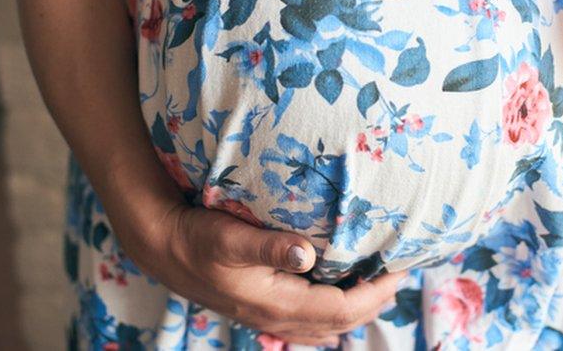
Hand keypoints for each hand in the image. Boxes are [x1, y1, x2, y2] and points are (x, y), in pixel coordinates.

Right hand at [119, 201, 405, 346]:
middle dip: (373, 302)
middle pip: (337, 321)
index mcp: (275, 301)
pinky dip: (331, 315)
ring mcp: (267, 316)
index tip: (399, 272)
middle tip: (400, 276)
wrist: (161, 246)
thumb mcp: (230, 237)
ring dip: (355, 310)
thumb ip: (270, 246)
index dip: (374, 294)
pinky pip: (305, 324)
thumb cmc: (196, 236)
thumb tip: (308, 253)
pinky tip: (338, 303)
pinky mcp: (260, 308)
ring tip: (379, 288)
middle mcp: (274, 316)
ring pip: (323, 326)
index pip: (339, 308)